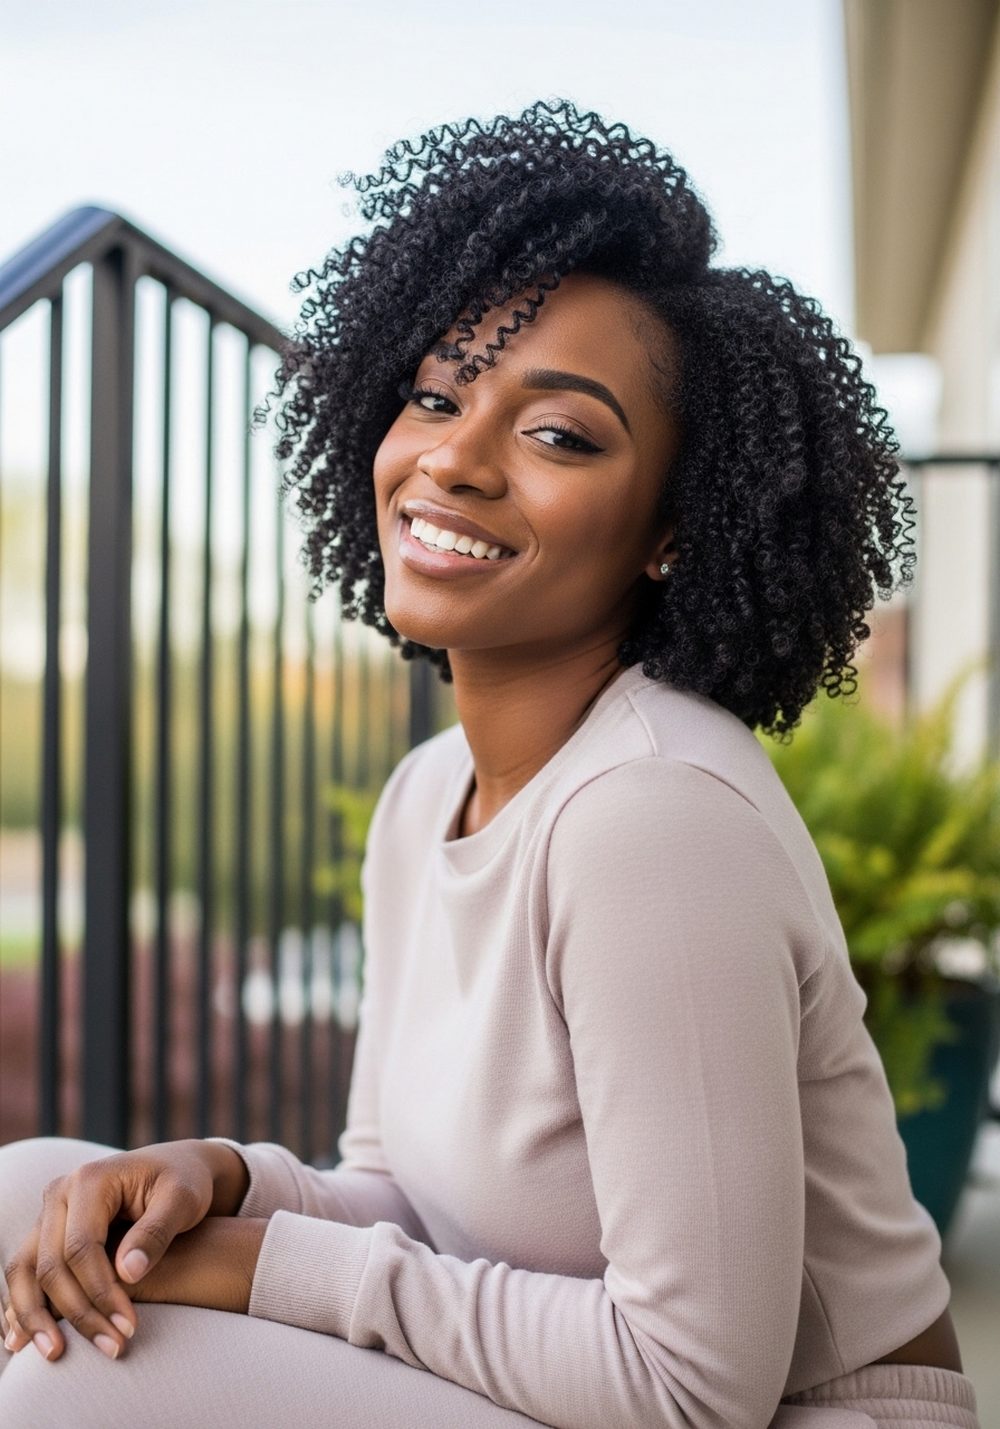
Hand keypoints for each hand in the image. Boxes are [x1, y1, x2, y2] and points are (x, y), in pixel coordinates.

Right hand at [2, 1139, 248, 1362]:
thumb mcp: (184, 1199)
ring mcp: (49, 1215)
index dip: (102, 1292)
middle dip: (79, 1313)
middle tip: (112, 1347)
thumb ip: (157, 1231)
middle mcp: (60, 1194)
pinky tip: (23, 1342)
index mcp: (90, 1180)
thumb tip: (128, 1273)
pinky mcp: (47, 1234)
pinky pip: (24, 1273)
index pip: (82, 1248)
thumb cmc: (184, 1182)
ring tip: (55, 1355)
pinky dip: (22, 1306)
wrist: (177, 1169)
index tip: (129, 1326)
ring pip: (25, 1272)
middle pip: (51, 1265)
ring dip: (36, 1317)